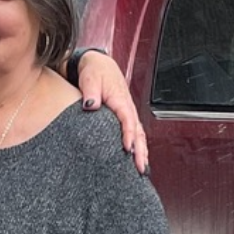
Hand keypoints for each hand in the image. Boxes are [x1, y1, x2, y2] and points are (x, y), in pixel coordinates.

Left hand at [76, 50, 148, 174]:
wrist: (99, 64)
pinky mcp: (124, 116)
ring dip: (142, 152)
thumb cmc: (95, 71)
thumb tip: (90, 106)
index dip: (129, 135)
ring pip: (139, 134)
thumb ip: (90, 92)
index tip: (128, 149)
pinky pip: (134, 133)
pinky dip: (138, 146)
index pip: (128, 119)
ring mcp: (128, 112)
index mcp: (120, 99)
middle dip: (141, 150)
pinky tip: (136, 159)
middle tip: (140, 168)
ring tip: (142, 170)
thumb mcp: (90, 79)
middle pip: (138, 132)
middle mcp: (127, 107)